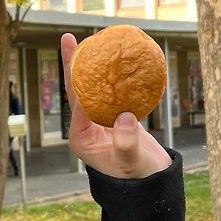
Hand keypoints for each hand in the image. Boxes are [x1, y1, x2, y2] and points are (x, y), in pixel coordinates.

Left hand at [61, 33, 172, 179]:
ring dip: (94, 65)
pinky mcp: (114, 117)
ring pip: (95, 87)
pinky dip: (114, 75)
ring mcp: (99, 120)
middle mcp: (86, 126)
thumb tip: (124, 118)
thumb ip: (126, 144)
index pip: (76, 101)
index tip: (75, 56)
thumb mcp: (131, 162)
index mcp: (81, 137)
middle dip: (75, 64)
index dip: (75, 77)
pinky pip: (112, 91)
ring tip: (91, 40)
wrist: (152, 183)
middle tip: (69, 37)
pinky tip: (115, 58)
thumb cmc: (138, 177)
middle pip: (79, 89)